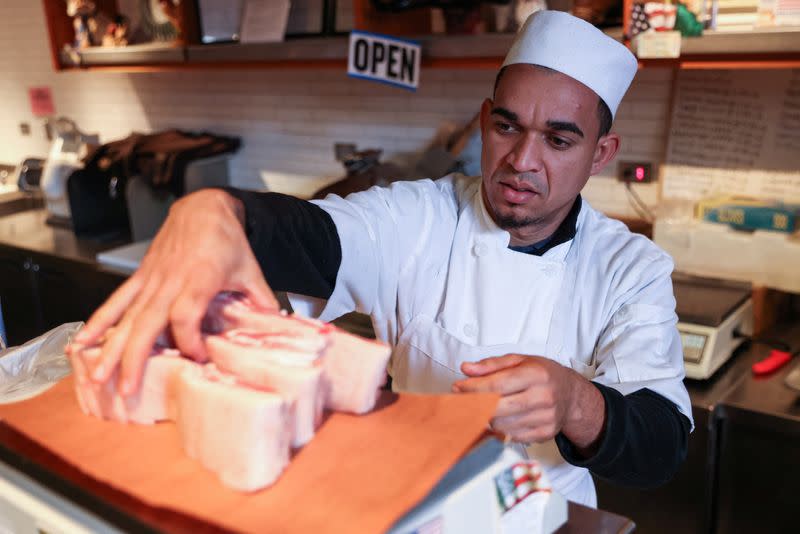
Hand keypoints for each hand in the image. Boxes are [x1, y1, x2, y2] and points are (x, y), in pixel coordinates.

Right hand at [73, 189, 277, 394]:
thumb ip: (261, 299)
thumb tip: (275, 323)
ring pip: (126, 316)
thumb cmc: (228, 240)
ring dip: (110, 347)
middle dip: (134, 358)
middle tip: (126, 388)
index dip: (188, 341)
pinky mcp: (141, 277)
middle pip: (147, 323)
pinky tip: (82, 342)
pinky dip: (99, 321)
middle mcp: (170, 281)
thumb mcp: (251, 269)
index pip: (186, 316)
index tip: (196, 358)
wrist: (204, 207)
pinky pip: (117, 301)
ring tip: (97, 375)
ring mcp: (151, 279)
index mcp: (199, 279)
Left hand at [452, 354, 604, 449]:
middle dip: (474, 405)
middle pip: (498, 407)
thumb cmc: (543, 374)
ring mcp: (546, 418)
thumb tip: (467, 369)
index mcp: (537, 374)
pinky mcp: (545, 434)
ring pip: (501, 425)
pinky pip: (511, 436)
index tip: (458, 388)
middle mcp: (543, 397)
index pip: (497, 384)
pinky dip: (499, 429)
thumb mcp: (520, 360)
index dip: (473, 388)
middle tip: (462, 401)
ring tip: (481, 408)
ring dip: (485, 418)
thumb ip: (491, 365)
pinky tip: (497, 418)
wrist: (571, 395)